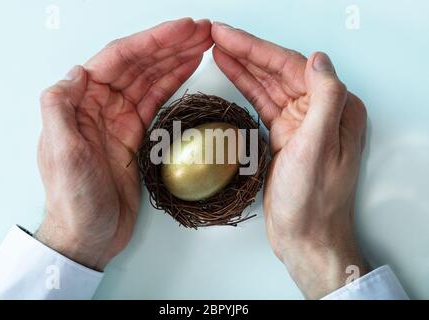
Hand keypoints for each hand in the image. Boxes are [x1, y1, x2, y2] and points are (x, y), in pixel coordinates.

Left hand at [36, 18, 211, 269]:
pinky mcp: (134, 134)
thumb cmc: (73, 198)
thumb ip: (60, 107)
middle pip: (138, 64)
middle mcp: (100, 105)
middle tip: (202, 32)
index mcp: (81, 103)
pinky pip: (156, 100)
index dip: (152, 41)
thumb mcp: (60, 152)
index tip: (182, 30)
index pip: (119, 60)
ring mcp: (119, 119)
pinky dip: (172, 82)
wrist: (88, 234)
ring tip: (203, 44)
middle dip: (170, 44)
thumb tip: (78, 71)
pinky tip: (188, 69)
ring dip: (175, 59)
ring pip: (150, 79)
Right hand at [212, 22, 367, 297]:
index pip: (291, 66)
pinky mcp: (283, 137)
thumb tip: (318, 58)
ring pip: (267, 85)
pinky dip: (246, 88)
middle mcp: (319, 111)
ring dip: (243, 66)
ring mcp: (300, 124)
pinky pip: (262, 104)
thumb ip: (325, 98)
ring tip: (216, 49)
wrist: (305, 238)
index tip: (226, 35)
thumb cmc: (313, 200)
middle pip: (277, 71)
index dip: (256, 48)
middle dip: (245, 52)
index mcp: (334, 107)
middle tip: (214, 36)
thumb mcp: (321, 147)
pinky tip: (232, 74)